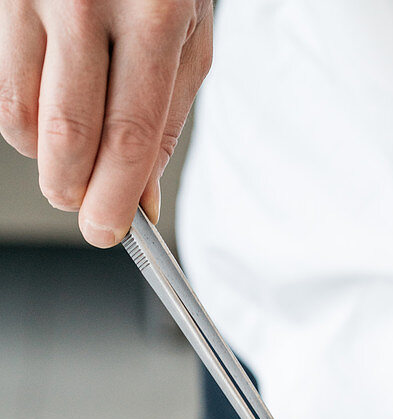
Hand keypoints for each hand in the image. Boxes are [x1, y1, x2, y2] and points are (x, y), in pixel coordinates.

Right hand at [0, 0, 212, 244]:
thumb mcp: (185, 34)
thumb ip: (166, 119)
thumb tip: (142, 200)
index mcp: (154, 13)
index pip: (130, 134)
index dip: (115, 198)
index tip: (110, 232)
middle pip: (68, 137)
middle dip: (74, 192)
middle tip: (84, 207)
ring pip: (21, 120)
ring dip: (46, 160)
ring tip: (72, 154)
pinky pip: (3, 87)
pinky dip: (26, 119)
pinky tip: (53, 105)